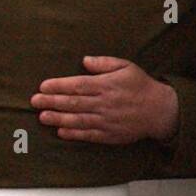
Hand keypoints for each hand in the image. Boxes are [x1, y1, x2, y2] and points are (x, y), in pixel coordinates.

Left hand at [31, 56, 179, 143]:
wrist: (161, 110)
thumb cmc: (140, 85)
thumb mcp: (126, 67)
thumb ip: (104, 63)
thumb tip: (84, 60)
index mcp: (107, 85)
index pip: (78, 86)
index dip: (59, 86)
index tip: (43, 86)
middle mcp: (105, 103)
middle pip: (74, 103)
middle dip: (52, 102)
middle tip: (34, 101)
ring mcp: (107, 120)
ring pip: (78, 120)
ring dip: (58, 119)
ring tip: (42, 117)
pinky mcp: (110, 135)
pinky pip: (89, 135)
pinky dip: (74, 134)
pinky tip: (60, 131)